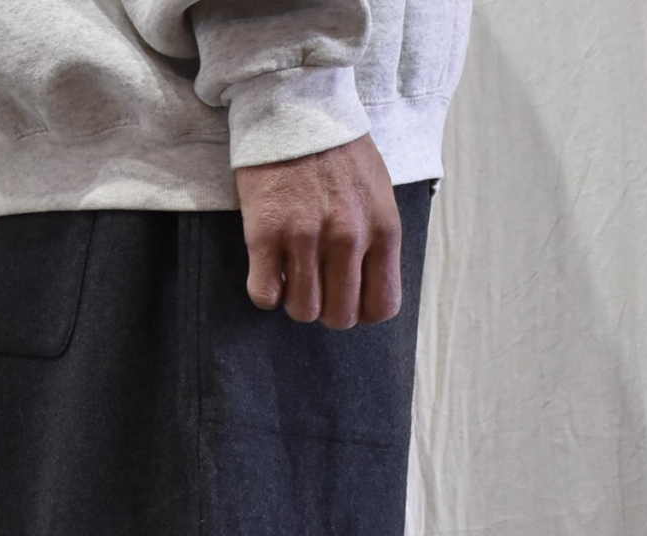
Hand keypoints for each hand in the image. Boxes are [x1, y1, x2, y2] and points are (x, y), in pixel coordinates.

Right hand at [232, 133, 401, 329]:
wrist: (296, 108)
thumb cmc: (338, 150)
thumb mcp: (378, 193)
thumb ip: (377, 239)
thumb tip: (366, 285)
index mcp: (382, 230)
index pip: (382, 305)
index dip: (363, 311)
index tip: (348, 298)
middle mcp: (348, 239)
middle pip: (340, 316)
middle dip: (327, 309)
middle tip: (316, 287)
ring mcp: (305, 237)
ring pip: (302, 310)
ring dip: (295, 301)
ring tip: (291, 274)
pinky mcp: (265, 234)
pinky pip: (264, 295)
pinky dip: (264, 292)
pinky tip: (268, 270)